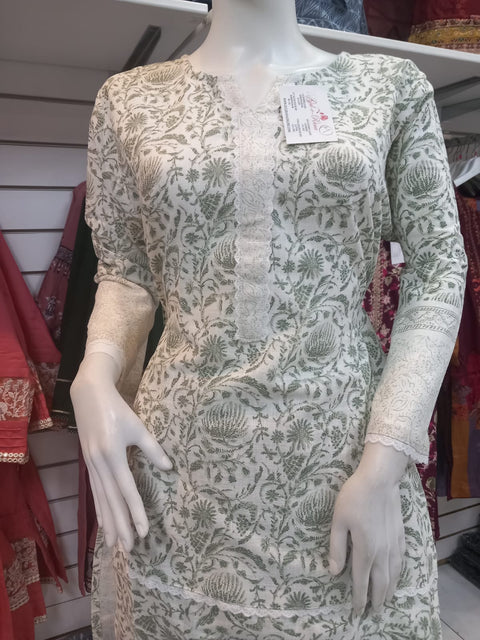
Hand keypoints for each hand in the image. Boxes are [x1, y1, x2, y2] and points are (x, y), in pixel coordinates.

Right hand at [71, 352, 171, 550]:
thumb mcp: (138, 426)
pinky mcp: (89, 464)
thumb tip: (169, 468)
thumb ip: (153, 449)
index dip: (136, 512)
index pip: (127, 491)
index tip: (144, 532)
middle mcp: (99, 464)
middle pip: (112, 502)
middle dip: (121, 526)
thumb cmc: (117, 409)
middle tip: (130, 549)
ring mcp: (91, 465)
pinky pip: (95, 492)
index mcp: (112, 455)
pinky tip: (103, 523)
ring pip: (101, 500)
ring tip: (115, 545)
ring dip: (109, 523)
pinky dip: (100, 509)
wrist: (89, 395)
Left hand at [328, 442, 407, 614]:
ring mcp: (394, 544)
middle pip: (380, 583)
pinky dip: (398, 575)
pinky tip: (396, 575)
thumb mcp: (338, 521)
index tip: (357, 612)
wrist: (380, 480)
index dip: (359, 598)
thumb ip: (337, 547)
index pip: (361, 581)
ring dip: (389, 590)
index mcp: (365, 550)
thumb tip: (334, 572)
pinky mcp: (401, 535)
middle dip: (376, 599)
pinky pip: (401, 562)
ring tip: (384, 601)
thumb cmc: (354, 497)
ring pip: (393, 575)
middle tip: (373, 612)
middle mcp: (382, 552)